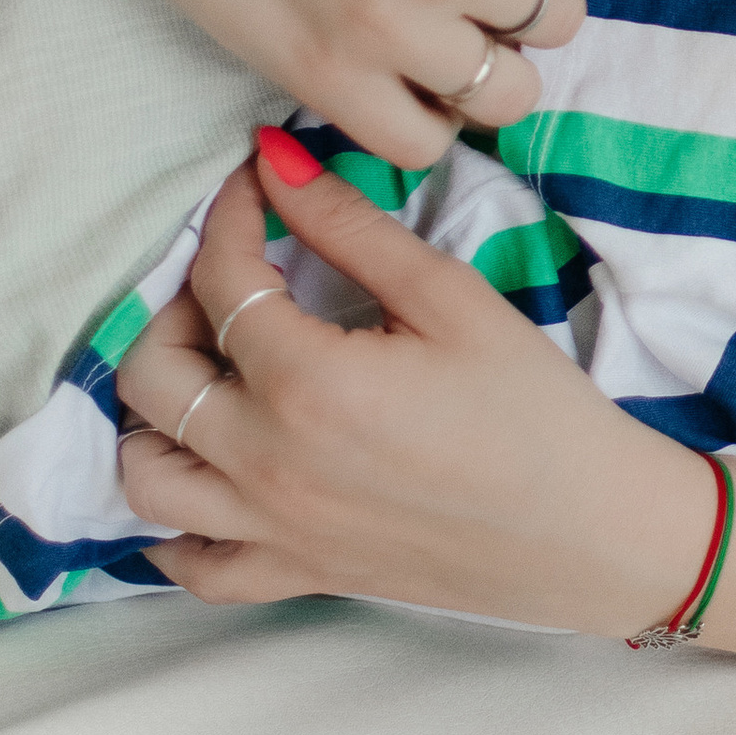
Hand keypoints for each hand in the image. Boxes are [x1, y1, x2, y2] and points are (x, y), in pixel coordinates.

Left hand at [115, 154, 716, 629]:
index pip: (222, 281)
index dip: (228, 218)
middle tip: (235, 277)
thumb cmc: (536, 410)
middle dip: (176, 306)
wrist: (592, 531)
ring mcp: (271, 528)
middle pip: (152, 373)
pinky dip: (169, 525)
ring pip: (144, 472)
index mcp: (309, 384)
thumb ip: (351, 227)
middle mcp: (267, 463)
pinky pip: (187, 564)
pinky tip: (205, 475)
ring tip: (210, 371)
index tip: (253, 187)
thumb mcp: (451, 299)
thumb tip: (274, 161)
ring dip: (153, 413)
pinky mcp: (293, 573)